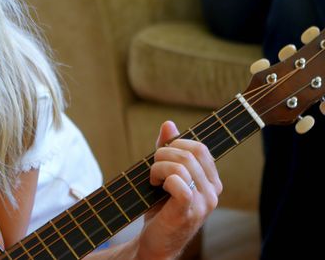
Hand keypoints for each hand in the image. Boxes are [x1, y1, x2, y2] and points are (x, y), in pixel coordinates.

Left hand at [137, 121, 221, 258]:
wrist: (154, 242)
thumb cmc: (160, 208)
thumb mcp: (164, 175)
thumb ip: (168, 151)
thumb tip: (169, 124)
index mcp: (211, 180)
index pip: (200, 148)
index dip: (176, 145)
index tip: (161, 156)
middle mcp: (213, 191)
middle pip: (191, 153)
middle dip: (164, 154)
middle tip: (153, 168)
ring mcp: (203, 203)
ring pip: (181, 165)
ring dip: (158, 167)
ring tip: (152, 180)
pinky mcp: (188, 212)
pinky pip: (178, 182)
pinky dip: (162, 179)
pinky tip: (156, 187)